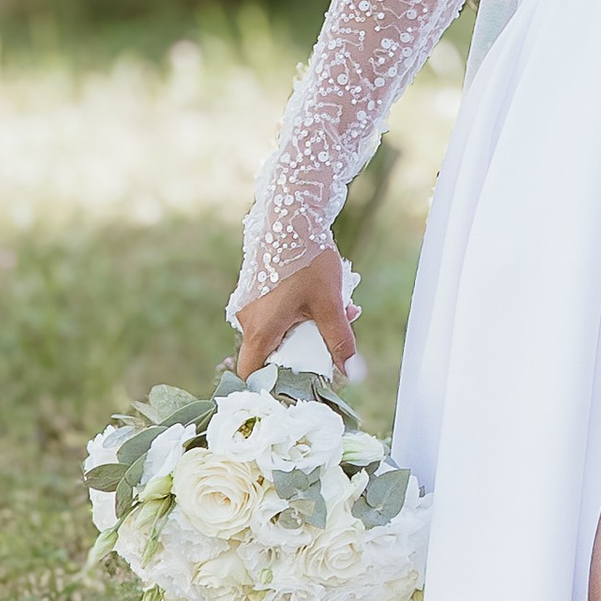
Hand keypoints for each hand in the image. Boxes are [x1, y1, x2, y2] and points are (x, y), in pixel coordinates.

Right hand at [233, 245, 358, 379]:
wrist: (290, 215)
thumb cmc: (308, 259)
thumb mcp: (329, 303)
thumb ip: (339, 339)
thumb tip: (352, 373)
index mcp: (261, 330)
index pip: (254, 375)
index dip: (273, 385)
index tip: (300, 383)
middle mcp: (248, 320)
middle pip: (271, 354)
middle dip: (305, 352)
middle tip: (333, 340)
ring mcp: (249, 305)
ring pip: (278, 332)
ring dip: (308, 329)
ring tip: (342, 309)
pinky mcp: (255, 292)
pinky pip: (276, 315)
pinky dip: (299, 314)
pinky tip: (325, 297)